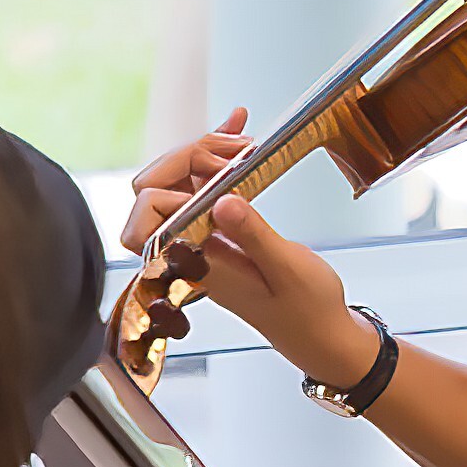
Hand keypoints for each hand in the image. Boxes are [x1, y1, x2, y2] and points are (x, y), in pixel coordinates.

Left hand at [117, 114, 374, 390]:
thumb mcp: (288, 269)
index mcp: (196, 263)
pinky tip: (240, 134)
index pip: (145, 221)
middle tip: (233, 148)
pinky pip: (206, 187)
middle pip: (154, 191)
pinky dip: (220, 159)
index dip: (164, 190)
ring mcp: (204, 237)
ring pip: (178, 182)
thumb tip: (221, 201)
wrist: (321, 332)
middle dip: (186, 158)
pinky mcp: (221, 229)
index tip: (214, 177)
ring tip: (242, 136)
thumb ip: (253, 235)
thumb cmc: (306, 310)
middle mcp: (191, 249)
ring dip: (204, 152)